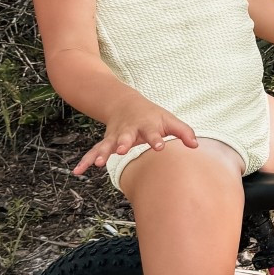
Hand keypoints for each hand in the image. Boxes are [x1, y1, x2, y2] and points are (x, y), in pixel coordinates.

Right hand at [73, 95, 198, 176]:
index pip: (153, 132)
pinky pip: (93, 151)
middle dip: (123, 142)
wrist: (125, 103)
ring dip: (102, 153)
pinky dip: (85, 160)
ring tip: (97, 163)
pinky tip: (77, 171)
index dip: (156, 139)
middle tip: (123, 150)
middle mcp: (129, 130)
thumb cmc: (152, 116)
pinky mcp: (106, 141)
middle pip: (126, 136)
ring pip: (107, 144)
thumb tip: (195, 146)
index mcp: (146, 124)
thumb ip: (184, 132)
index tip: (159, 146)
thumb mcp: (169, 120)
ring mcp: (115, 136)